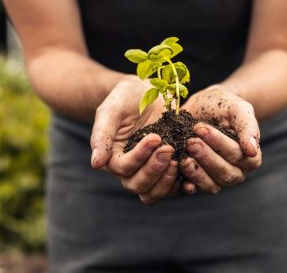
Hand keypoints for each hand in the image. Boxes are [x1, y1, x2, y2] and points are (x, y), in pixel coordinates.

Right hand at [90, 75, 178, 204]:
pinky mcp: (168, 170)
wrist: (144, 93)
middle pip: (138, 185)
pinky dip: (182, 184)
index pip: (124, 168)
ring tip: (179, 160)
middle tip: (168, 148)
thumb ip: (101, 135)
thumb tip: (96, 164)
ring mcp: (150, 172)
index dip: (139, 156)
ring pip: (154, 193)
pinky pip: (173, 187)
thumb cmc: (123, 99)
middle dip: (154, 170)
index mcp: (113, 158)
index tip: (155, 137)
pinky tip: (191, 170)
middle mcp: (130, 171)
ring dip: (167, 181)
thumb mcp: (110, 111)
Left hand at [178, 85, 261, 193]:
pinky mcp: (200, 181)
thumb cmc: (223, 105)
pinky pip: (195, 188)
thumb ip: (248, 127)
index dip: (219, 143)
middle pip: (225, 173)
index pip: (237, 155)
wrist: (203, 106)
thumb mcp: (238, 108)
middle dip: (206, 157)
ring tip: (183, 157)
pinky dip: (187, 183)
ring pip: (211, 184)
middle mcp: (236, 171)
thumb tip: (252, 151)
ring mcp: (218, 178)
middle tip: (190, 142)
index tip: (201, 129)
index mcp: (250, 157)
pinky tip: (178, 172)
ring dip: (196, 172)